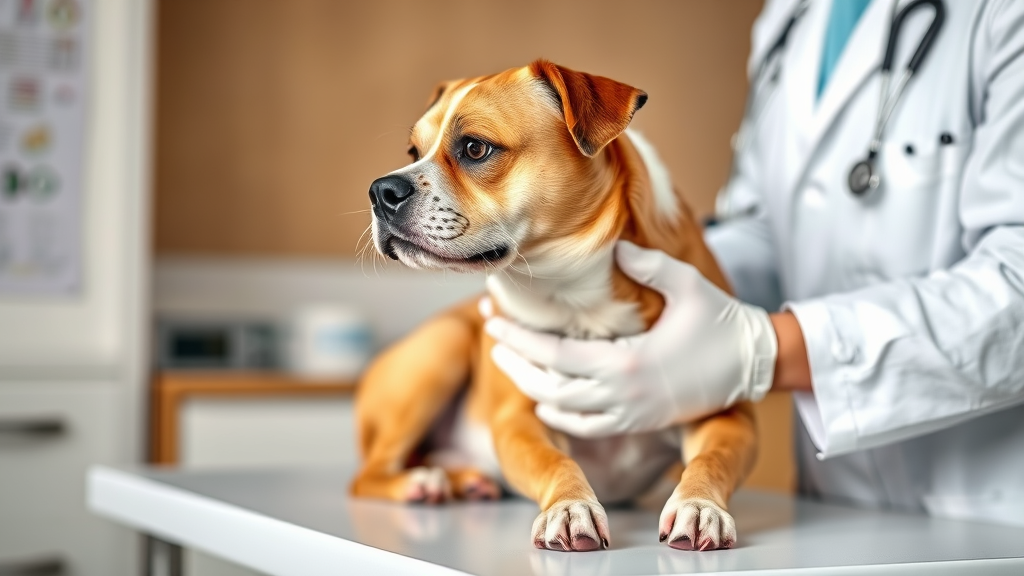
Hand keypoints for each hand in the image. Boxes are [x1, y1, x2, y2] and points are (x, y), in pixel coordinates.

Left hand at [484, 241, 777, 437]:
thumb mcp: (687, 284)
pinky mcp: (639, 422)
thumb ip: (647, 264)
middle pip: (549, 385)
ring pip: (563, 410)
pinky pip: (588, 427)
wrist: (753, 364)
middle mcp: (622, 395)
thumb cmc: (720, 322)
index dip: (519, 338)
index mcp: (627, 362)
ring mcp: (630, 413)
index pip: (555, 354)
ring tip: (507, 360)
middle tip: (491, 332)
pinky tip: (544, 400)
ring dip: (530, 386)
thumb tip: (614, 245)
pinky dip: (560, 415)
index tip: (493, 319)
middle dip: (513, 360)